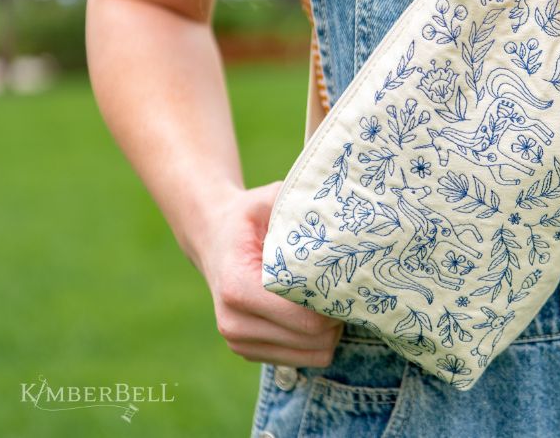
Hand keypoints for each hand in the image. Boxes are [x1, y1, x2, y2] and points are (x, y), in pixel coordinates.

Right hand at [194, 182, 342, 366]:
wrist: (213, 238)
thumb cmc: (249, 217)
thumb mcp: (270, 201)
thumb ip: (298, 209)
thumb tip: (337, 217)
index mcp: (238, 288)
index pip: (305, 318)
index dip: (335, 302)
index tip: (346, 278)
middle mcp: (234, 323)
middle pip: (314, 340)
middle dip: (337, 316)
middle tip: (343, 286)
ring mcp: (239, 342)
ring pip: (314, 355)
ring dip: (329, 331)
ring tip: (327, 297)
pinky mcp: (248, 352)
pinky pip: (303, 359)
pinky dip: (315, 339)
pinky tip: (311, 310)